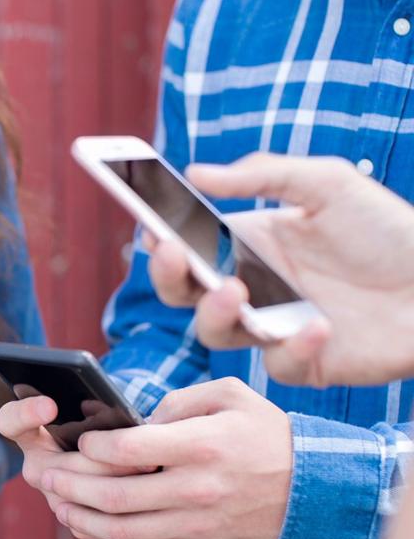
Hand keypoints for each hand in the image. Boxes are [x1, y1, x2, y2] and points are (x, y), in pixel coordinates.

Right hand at [0, 394, 145, 538]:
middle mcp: (37, 466)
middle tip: (127, 446)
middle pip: (54, 469)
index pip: (8, 421)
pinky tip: (147, 495)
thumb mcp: (97, 407)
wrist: (124, 457)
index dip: (25, 413)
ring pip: (75, 498)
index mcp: (29, 432)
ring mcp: (53, 495)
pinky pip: (92, 522)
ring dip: (113, 483)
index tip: (51, 405)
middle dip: (94, 459)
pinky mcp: (74, 520)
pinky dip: (119, 510)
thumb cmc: (107, 422)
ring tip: (148, 466)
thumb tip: (116, 416)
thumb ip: (94, 406)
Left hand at [42, 377, 291, 538]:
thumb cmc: (267, 433)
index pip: (128, 449)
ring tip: (57, 502)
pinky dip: (111, 534)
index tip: (78, 441)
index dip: (93, 447)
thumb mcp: (229, 396)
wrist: (317, 490)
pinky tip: (89, 520)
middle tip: (45, 474)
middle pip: (116, 495)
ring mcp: (197, 522)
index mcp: (201, 446)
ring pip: (123, 529)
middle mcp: (196, 488)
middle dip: (71, 485)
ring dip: (82, 517)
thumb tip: (136, 421)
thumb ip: (177, 402)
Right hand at [147, 153, 413, 385]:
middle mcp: (253, 287)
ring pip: (215, 334)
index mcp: (248, 243)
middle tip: (174, 255)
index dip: (161, 239)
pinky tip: (319, 325)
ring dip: (215, 314)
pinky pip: (278, 365)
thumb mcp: (327, 183)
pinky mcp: (306, 363)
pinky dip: (292, 348)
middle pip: (185, 293)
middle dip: (168, 277)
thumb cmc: (388, 229)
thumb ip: (261, 175)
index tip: (150, 227)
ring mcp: (274, 327)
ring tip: (237, 291)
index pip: (188, 245)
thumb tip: (195, 173)